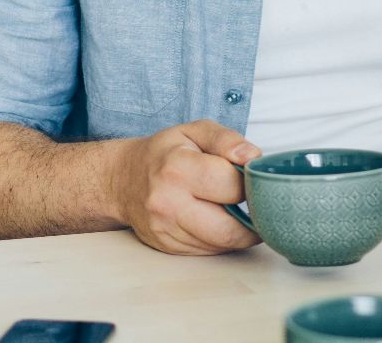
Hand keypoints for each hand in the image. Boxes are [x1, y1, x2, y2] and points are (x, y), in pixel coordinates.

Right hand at [110, 119, 262, 254]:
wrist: (122, 180)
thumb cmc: (164, 153)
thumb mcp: (194, 131)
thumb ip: (227, 139)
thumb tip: (253, 157)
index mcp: (177, 169)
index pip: (232, 185)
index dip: (251, 183)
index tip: (254, 178)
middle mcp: (168, 204)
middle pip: (229, 228)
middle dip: (253, 218)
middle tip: (258, 204)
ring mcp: (165, 230)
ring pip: (221, 244)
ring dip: (239, 232)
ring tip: (237, 209)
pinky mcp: (167, 247)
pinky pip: (208, 251)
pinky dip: (221, 239)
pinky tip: (217, 220)